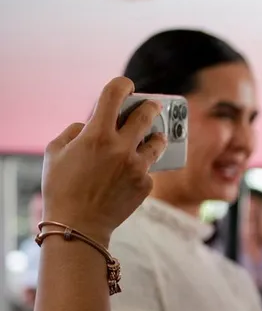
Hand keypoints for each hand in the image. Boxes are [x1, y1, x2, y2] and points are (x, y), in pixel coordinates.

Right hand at [41, 77, 166, 244]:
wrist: (78, 225)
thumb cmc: (61, 187)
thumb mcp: (55, 152)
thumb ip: (75, 131)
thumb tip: (90, 123)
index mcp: (97, 134)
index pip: (115, 95)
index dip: (123, 85)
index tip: (127, 86)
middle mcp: (121, 147)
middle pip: (147, 115)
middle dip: (151, 107)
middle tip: (153, 107)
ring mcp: (137, 166)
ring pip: (157, 142)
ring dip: (155, 137)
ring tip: (154, 137)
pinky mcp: (146, 184)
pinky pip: (148, 169)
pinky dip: (141, 168)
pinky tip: (130, 175)